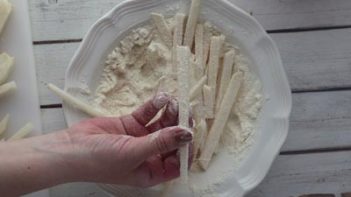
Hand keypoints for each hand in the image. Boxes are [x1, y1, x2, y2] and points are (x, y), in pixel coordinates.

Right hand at [65, 93, 192, 186]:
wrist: (70, 148)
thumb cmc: (98, 161)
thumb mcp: (134, 153)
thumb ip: (161, 142)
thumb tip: (187, 134)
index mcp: (151, 171)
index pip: (177, 162)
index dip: (186, 148)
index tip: (190, 132)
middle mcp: (148, 155)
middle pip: (172, 139)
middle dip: (179, 125)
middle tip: (185, 111)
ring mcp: (140, 138)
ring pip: (162, 124)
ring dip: (169, 112)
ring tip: (172, 102)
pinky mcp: (132, 124)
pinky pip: (148, 113)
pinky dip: (155, 106)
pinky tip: (161, 98)